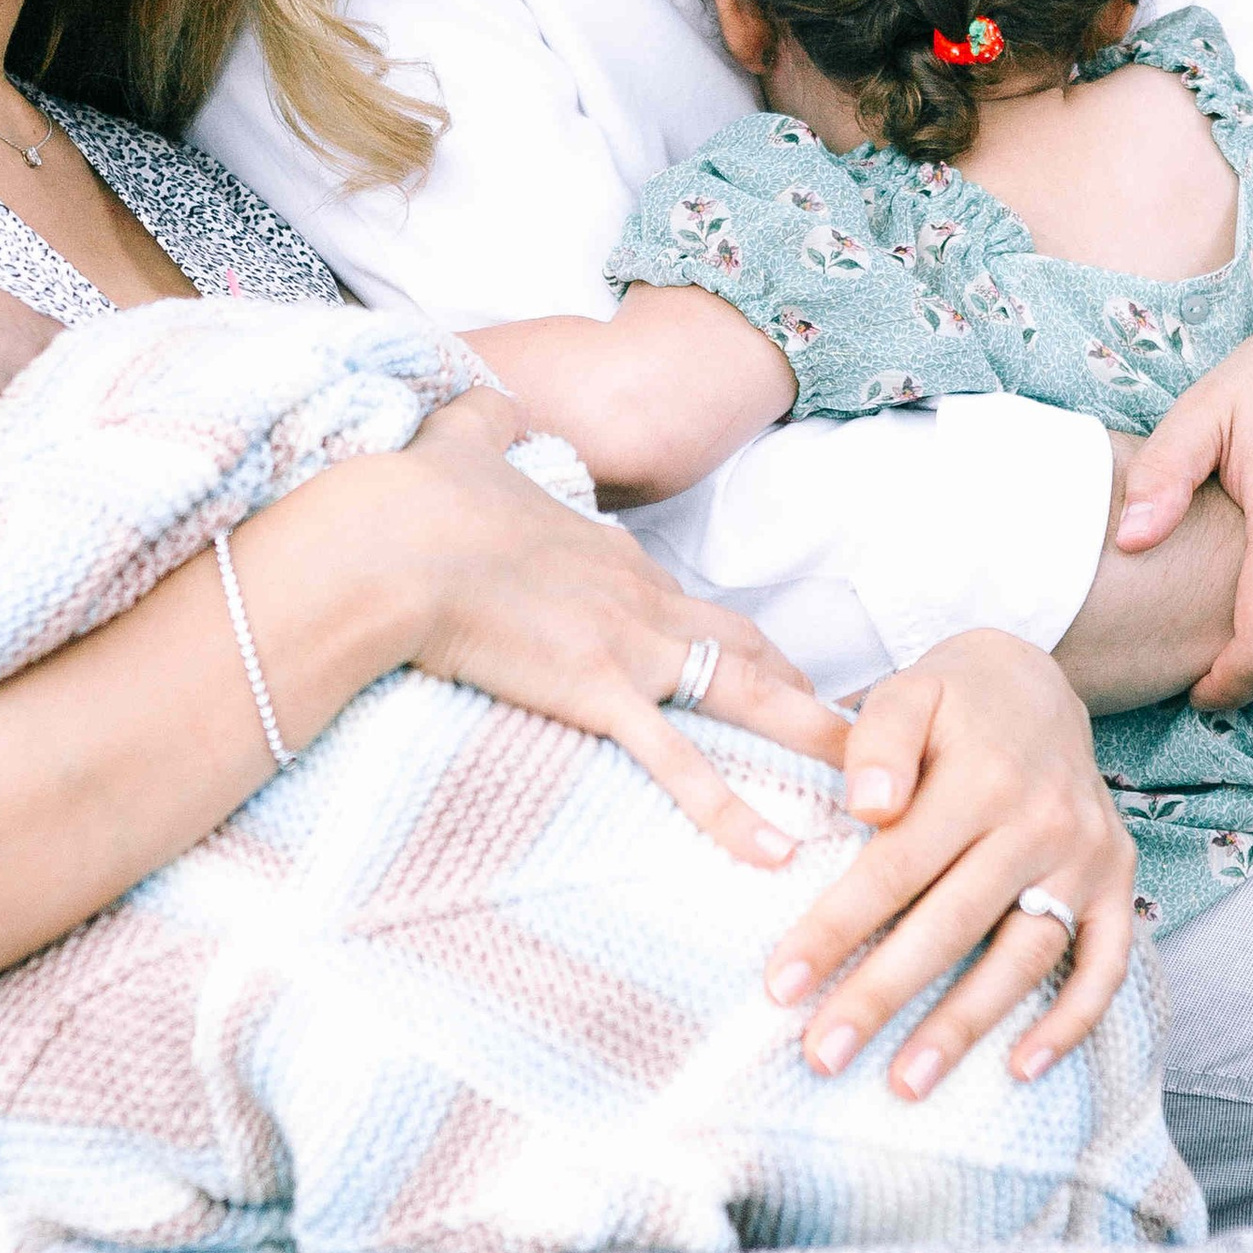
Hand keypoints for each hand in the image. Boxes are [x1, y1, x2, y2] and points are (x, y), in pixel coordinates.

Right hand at [388, 388, 845, 858]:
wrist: (387, 544)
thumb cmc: (414, 500)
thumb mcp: (461, 442)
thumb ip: (486, 421)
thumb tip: (488, 398)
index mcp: (612, 556)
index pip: (695, 605)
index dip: (737, 642)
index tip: (764, 674)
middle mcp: (641, 599)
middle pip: (747, 647)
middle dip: (802, 690)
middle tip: (849, 733)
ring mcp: (629, 646)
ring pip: (748, 696)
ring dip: (811, 739)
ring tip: (865, 788)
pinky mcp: (600, 692)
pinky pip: (680, 764)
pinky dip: (733, 812)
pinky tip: (776, 853)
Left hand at [759, 632, 1137, 1095]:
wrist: (1040, 681)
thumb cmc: (953, 699)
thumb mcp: (907, 691)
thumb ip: (878, 740)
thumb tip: (868, 808)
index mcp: (981, 779)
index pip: (894, 869)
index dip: (835, 930)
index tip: (781, 988)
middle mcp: (1042, 823)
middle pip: (952, 925)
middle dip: (883, 996)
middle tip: (823, 1056)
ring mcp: (1087, 859)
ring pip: (1024, 957)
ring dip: (966, 1027)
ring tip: (906, 1083)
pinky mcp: (1120, 882)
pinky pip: (1103, 963)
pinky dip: (1073, 1022)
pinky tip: (1021, 1069)